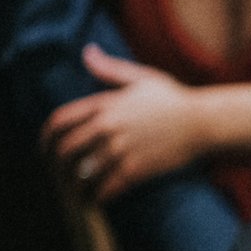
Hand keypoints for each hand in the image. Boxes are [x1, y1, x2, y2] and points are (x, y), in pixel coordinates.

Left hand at [43, 45, 207, 200]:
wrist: (204, 122)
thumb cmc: (175, 99)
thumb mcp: (142, 78)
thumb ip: (110, 68)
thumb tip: (87, 51)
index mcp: (105, 104)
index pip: (60, 121)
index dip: (46, 138)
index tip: (45, 150)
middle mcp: (107, 127)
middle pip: (65, 149)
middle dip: (57, 165)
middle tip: (58, 175)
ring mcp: (121, 149)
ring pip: (83, 172)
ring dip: (75, 185)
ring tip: (76, 192)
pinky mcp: (136, 169)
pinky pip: (106, 188)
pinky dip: (98, 197)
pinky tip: (97, 200)